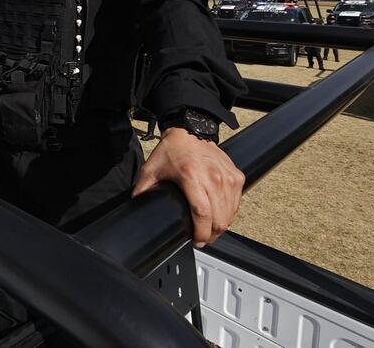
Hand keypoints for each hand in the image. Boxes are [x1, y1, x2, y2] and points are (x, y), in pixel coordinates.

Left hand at [132, 127, 244, 246]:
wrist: (190, 131)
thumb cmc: (172, 150)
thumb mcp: (151, 170)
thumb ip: (143, 190)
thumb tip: (137, 207)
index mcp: (191, 177)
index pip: (202, 213)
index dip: (200, 233)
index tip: (196, 240)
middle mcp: (213, 177)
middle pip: (219, 218)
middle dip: (211, 235)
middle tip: (202, 238)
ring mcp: (227, 177)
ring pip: (230, 213)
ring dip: (221, 226)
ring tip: (210, 230)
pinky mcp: (236, 176)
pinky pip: (236, 203)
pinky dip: (229, 213)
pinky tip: (219, 216)